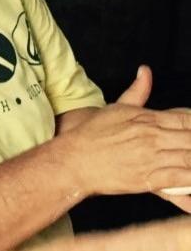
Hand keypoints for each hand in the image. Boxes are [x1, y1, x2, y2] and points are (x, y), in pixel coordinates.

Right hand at [54, 66, 190, 196]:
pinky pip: (181, 179)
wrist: (72, 161)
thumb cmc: (90, 135)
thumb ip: (137, 91)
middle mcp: (153, 137)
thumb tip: (145, 71)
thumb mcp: (115, 108)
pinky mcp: (148, 179)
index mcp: (148, 119)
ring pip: (190, 158)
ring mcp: (151, 158)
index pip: (188, 119)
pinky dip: (190, 179)